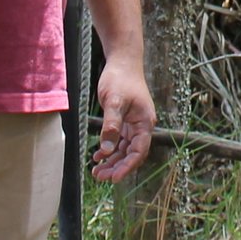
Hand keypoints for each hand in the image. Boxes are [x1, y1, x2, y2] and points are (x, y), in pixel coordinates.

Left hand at [91, 60, 155, 182]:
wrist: (122, 61)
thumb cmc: (120, 78)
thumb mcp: (114, 101)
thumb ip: (111, 126)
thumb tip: (106, 150)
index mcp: (144, 123)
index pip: (138, 151)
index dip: (127, 166)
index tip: (114, 178)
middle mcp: (141, 126)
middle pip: (131, 153)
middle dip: (117, 167)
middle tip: (100, 176)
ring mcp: (133, 124)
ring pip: (124, 149)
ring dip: (111, 161)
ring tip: (96, 171)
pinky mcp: (124, 120)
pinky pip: (118, 140)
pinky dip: (109, 149)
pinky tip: (97, 156)